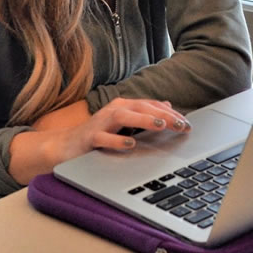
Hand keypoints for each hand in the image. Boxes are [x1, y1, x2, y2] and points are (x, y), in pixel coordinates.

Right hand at [9, 98, 191, 183]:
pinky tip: (130, 144)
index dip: (170, 113)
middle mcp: (113, 110)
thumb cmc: (97, 135)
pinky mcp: (89, 138)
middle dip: (163, 115)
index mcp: (124, 107)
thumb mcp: (124, 124)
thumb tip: (168, 105)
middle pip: (141, 107)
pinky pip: (103, 137)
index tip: (188, 124)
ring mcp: (100, 122)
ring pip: (124, 117)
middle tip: (182, 125)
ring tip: (160, 125)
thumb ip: (144, 114)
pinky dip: (117, 140)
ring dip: (143, 120)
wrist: (65, 146)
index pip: (151, 106)